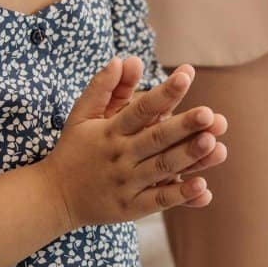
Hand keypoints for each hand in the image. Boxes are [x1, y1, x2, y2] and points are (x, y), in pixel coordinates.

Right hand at [40, 60, 227, 228]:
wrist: (53, 197)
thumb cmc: (72, 150)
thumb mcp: (81, 115)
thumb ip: (103, 87)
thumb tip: (123, 59)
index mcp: (110, 131)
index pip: (140, 108)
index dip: (164, 92)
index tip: (186, 75)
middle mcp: (120, 155)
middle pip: (155, 138)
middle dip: (183, 126)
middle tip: (209, 114)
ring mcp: (126, 183)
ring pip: (161, 168)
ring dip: (188, 157)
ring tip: (214, 143)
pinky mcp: (130, 207)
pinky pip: (158, 201)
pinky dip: (180, 195)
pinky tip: (203, 186)